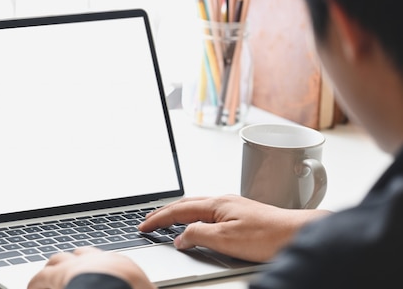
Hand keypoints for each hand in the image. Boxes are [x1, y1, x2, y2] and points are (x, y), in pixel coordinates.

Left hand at [28, 247, 155, 288]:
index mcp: (120, 264)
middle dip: (71, 263)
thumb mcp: (143, 288)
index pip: (103, 259)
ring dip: (53, 271)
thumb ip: (139, 286)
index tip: (91, 274)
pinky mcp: (53, 276)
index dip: (93, 266)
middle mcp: (96, 259)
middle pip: (78, 255)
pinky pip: (38, 279)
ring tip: (48, 282)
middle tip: (66, 276)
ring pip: (57, 260)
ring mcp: (74, 265)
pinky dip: (35, 285)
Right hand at [138, 194, 330, 261]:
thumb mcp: (225, 239)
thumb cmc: (267, 235)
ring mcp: (232, 206)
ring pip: (196, 207)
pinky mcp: (240, 213)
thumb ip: (198, 235)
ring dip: (178, 213)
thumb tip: (181, 237)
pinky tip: (196, 224)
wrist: (297, 233)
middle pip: (185, 204)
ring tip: (166, 221)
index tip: (143, 226)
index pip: (178, 210)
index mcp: (215, 204)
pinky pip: (208, 212)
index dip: (158, 219)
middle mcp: (222, 200)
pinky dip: (193, 217)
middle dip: (164, 212)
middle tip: (148, 221)